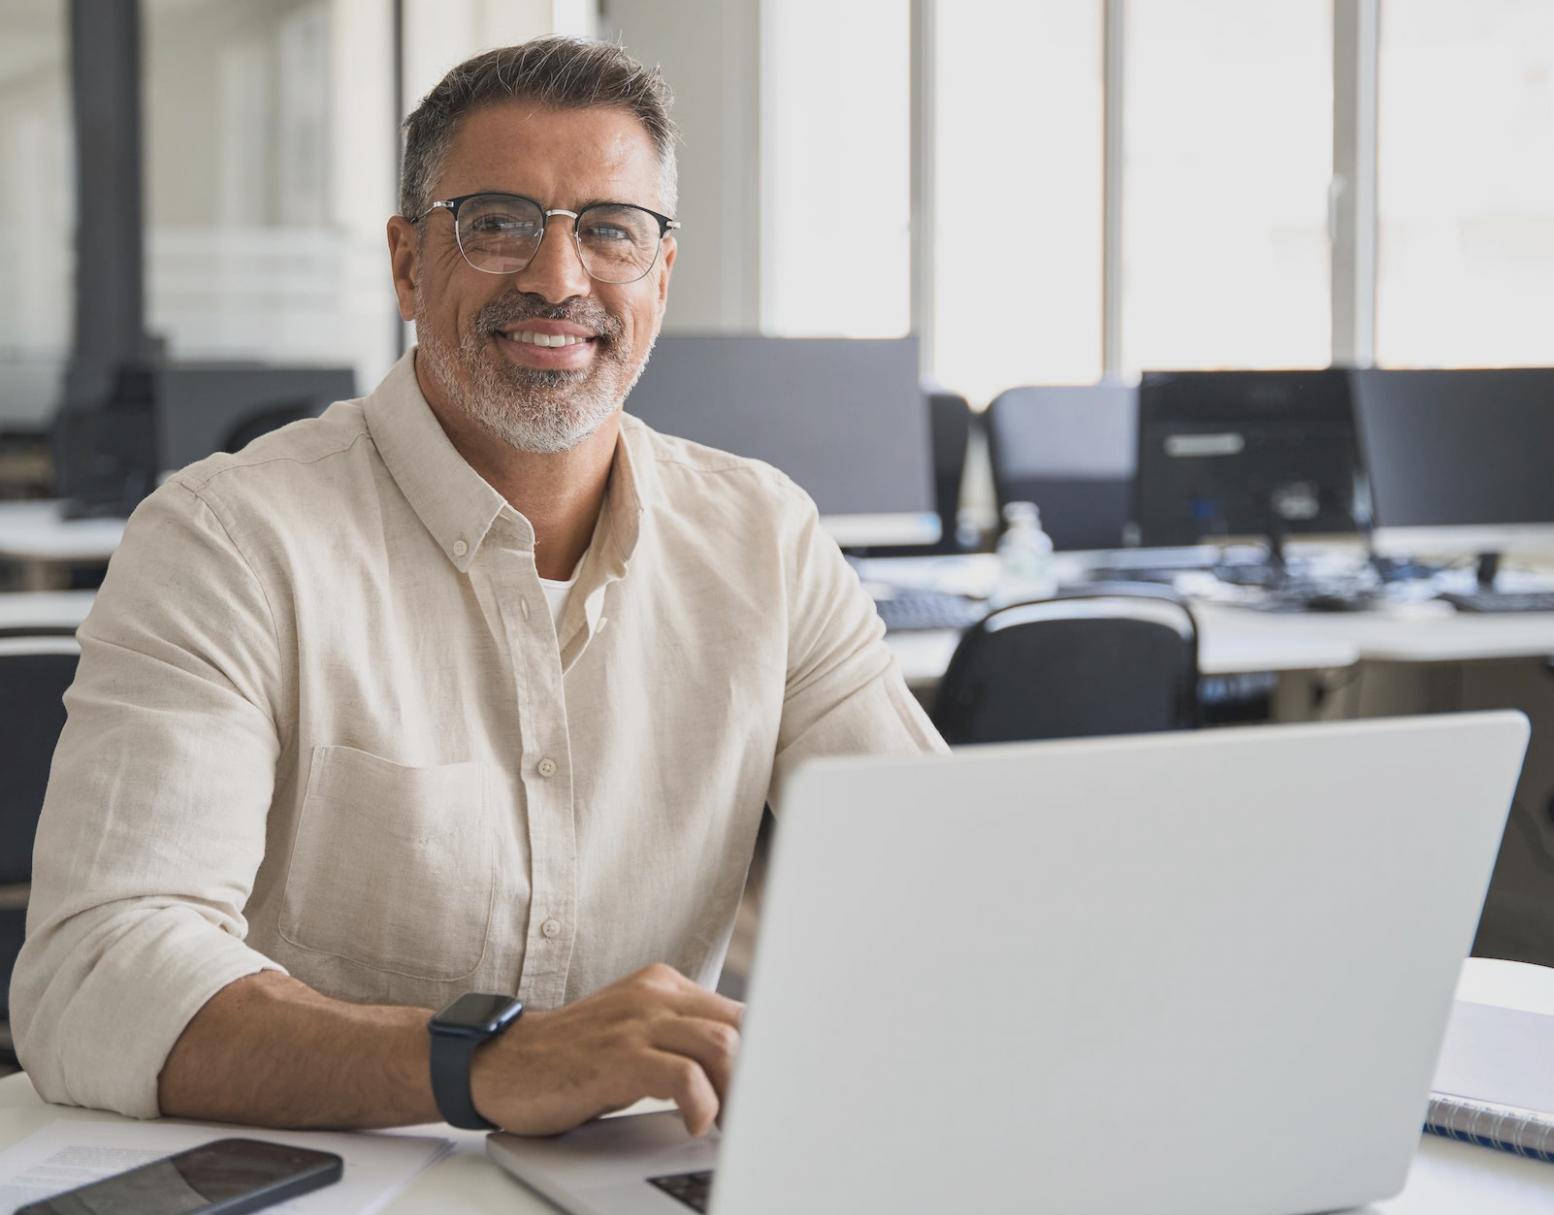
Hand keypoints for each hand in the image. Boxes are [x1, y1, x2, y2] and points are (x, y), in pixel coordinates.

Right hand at [469, 963, 742, 1136]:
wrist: (503, 1063)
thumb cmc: (572, 1058)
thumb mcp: (634, 1034)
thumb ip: (681, 1040)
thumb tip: (739, 1072)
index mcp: (664, 985)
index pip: (739, 1014)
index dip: (763, 1055)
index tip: (771, 1090)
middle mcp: (655, 994)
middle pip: (741, 1026)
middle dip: (757, 1076)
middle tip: (755, 1116)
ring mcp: (636, 1022)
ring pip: (722, 1046)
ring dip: (737, 1093)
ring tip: (730, 1126)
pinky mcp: (619, 1056)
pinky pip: (684, 1076)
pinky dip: (702, 1104)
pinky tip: (695, 1125)